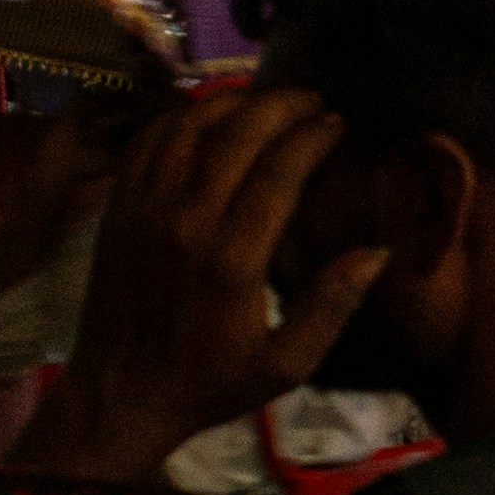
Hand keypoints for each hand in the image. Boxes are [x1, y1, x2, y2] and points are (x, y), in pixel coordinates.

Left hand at [48, 88, 385, 473]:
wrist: (119, 395)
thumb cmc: (209, 384)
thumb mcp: (285, 366)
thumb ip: (331, 307)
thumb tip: (376, 252)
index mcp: (231, 261)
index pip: (278, 171)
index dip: (312, 137)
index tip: (336, 123)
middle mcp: (185, 223)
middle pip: (235, 136)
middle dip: (280, 106)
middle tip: (311, 100)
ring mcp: (144, 210)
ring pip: (188, 127)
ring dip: (230, 103)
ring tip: (264, 101)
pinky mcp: (118, 208)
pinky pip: (148, 142)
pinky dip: (180, 118)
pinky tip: (207, 118)